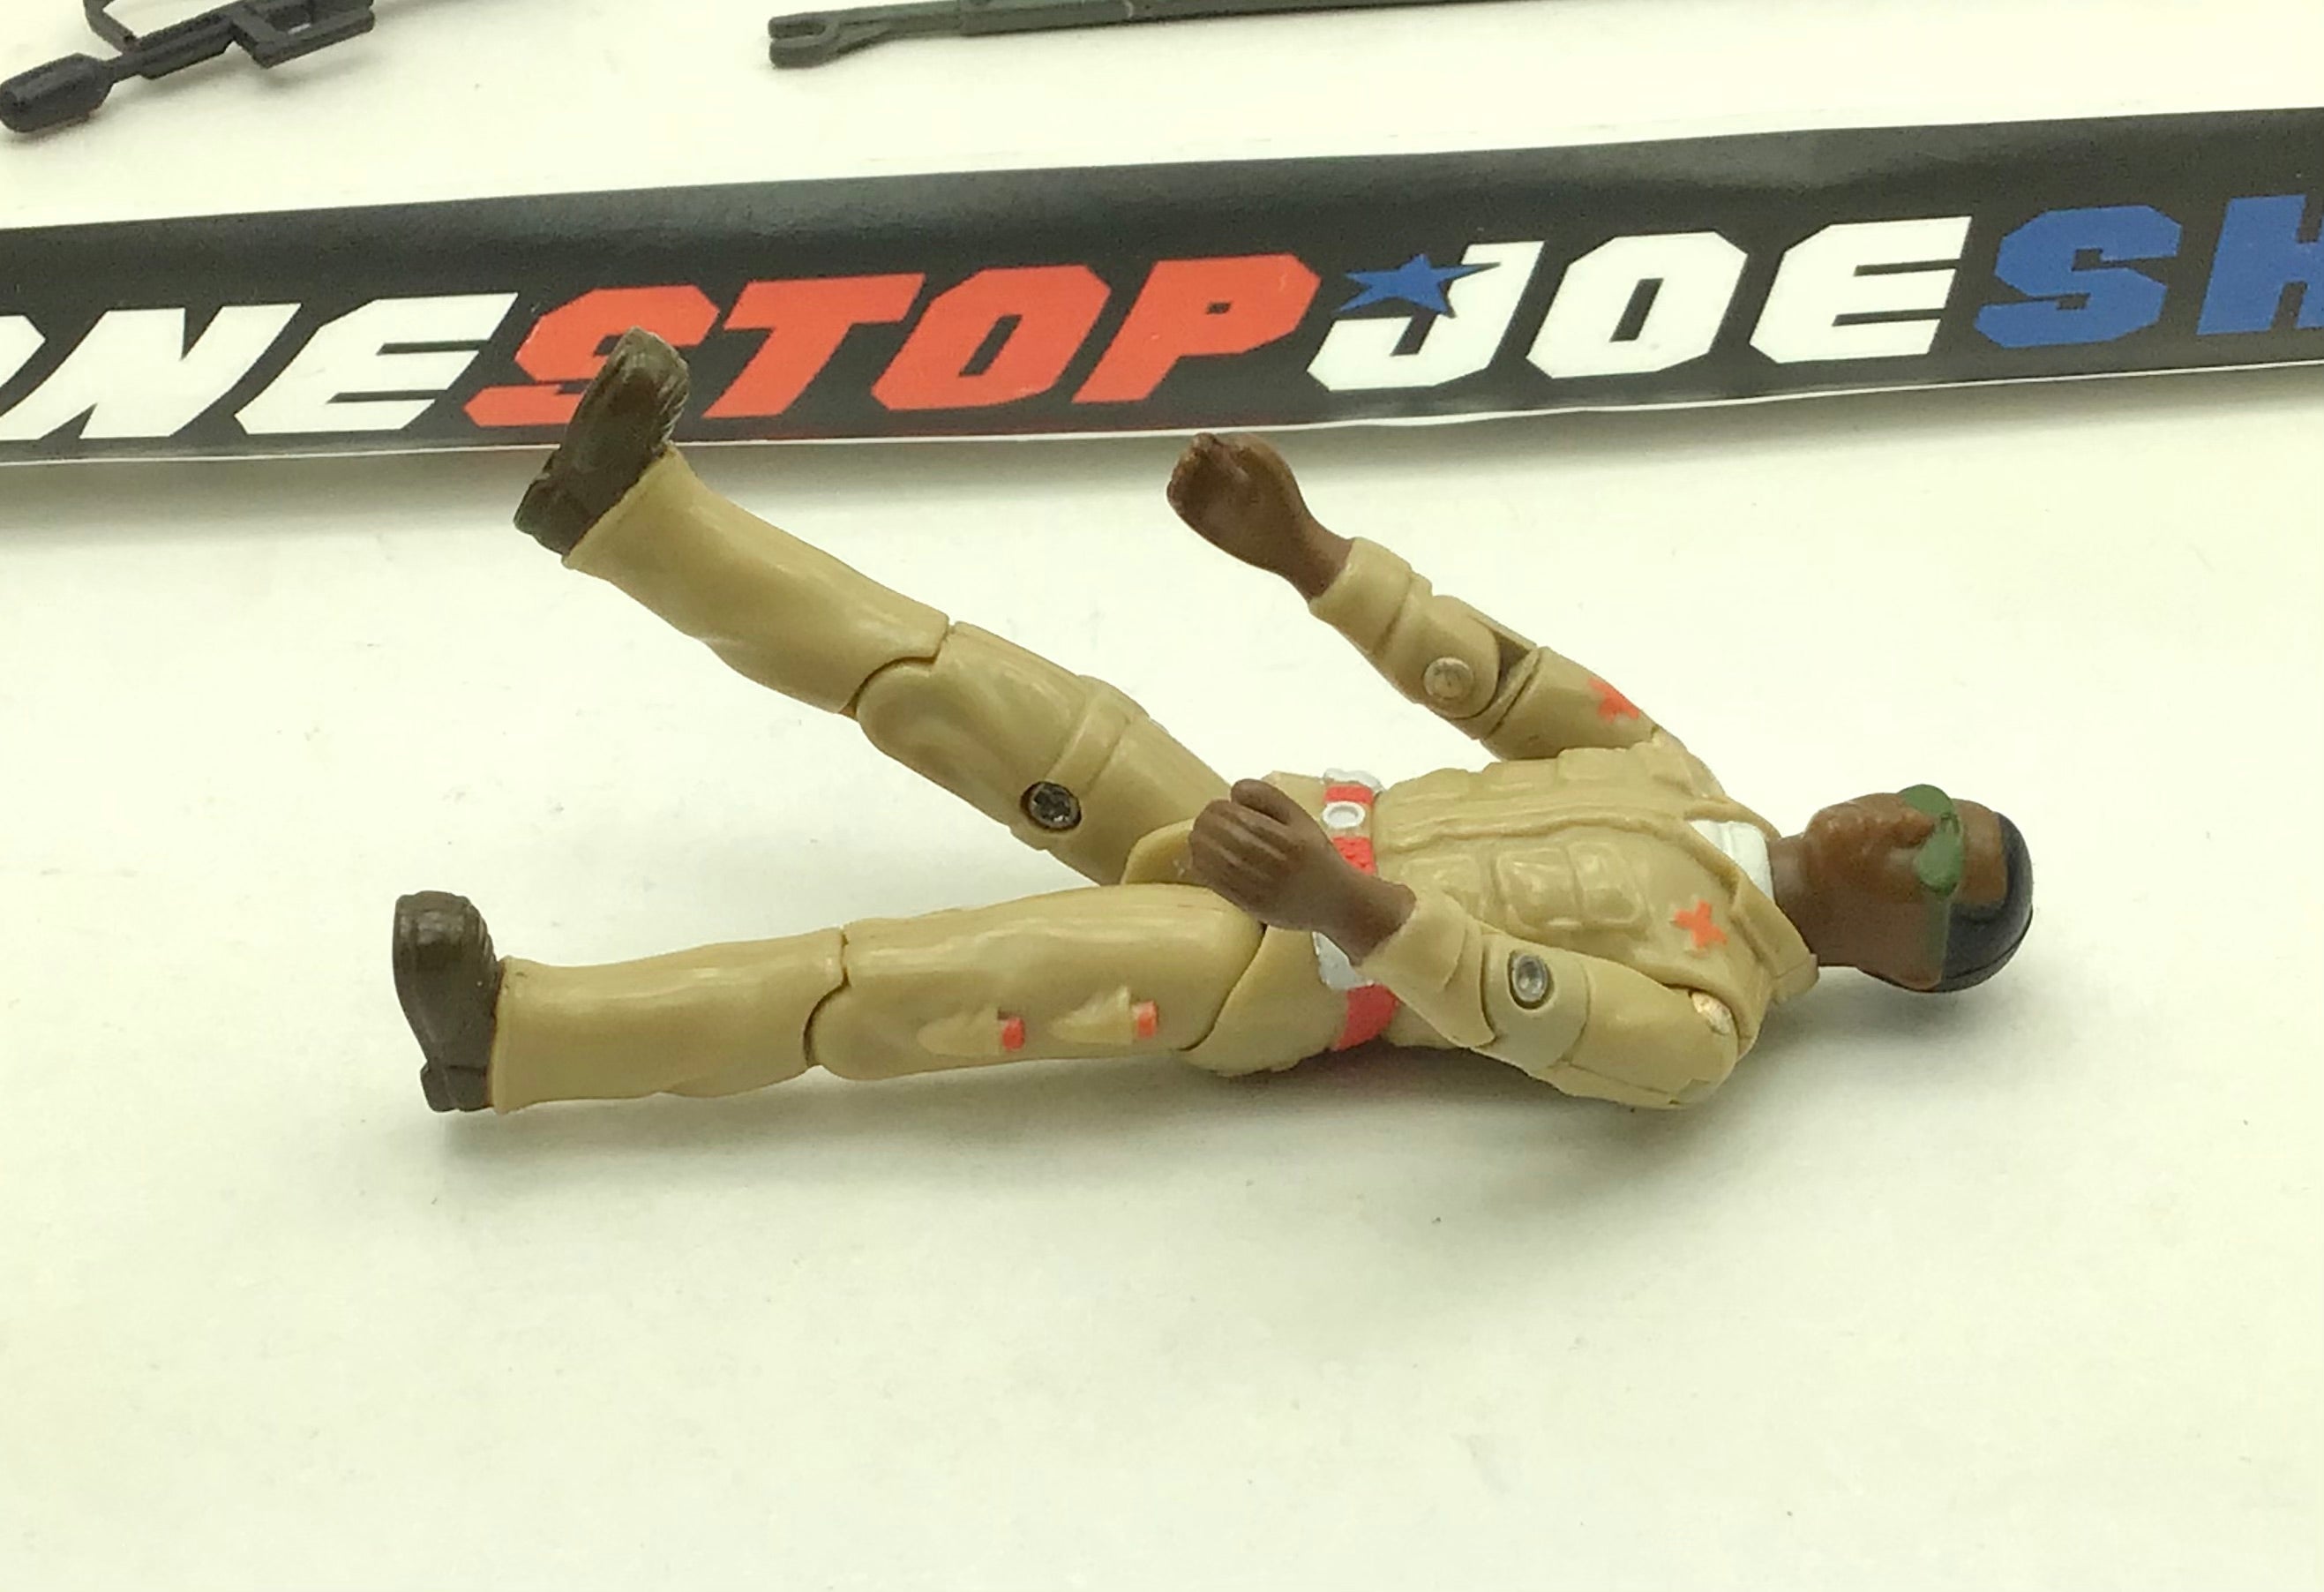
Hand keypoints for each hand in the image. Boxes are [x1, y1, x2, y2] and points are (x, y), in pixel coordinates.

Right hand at [1166, 433, 1349, 599]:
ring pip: (1182, 477)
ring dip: (1178, 474)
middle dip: (1188, 457)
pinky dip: (1174, 493)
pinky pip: (1178, 500)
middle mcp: (1220, 472)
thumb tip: (1226, 445)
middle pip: (1191, 457)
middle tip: (1192, 461)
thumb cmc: (1286, 508)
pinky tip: (1180, 493)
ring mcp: (1209, 494)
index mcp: (1238, 455)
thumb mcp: (1272, 475)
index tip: (1202, 448)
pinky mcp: (1200, 516)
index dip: (1202, 442)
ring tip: (1184, 475)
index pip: (1209, 441)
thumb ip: (1251, 455)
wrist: (1288, 545)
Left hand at [1189, 780, 1413, 960]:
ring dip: (1200, 844)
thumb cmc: (1316, 857)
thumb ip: (1269, 798)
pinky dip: (1202, 867)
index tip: (1219, 806)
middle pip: (1221, 837)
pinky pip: (1216, 883)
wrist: (1335, 901)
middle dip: (1207, 824)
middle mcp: (1274, 864)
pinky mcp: (1251, 905)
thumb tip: (1234, 791)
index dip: (1219, 809)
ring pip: (1214, 860)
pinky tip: (1203, 858)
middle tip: (1206, 821)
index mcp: (1288, 839)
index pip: (1237, 817)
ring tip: (1201, 837)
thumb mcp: (1301, 819)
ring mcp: (1261, 887)